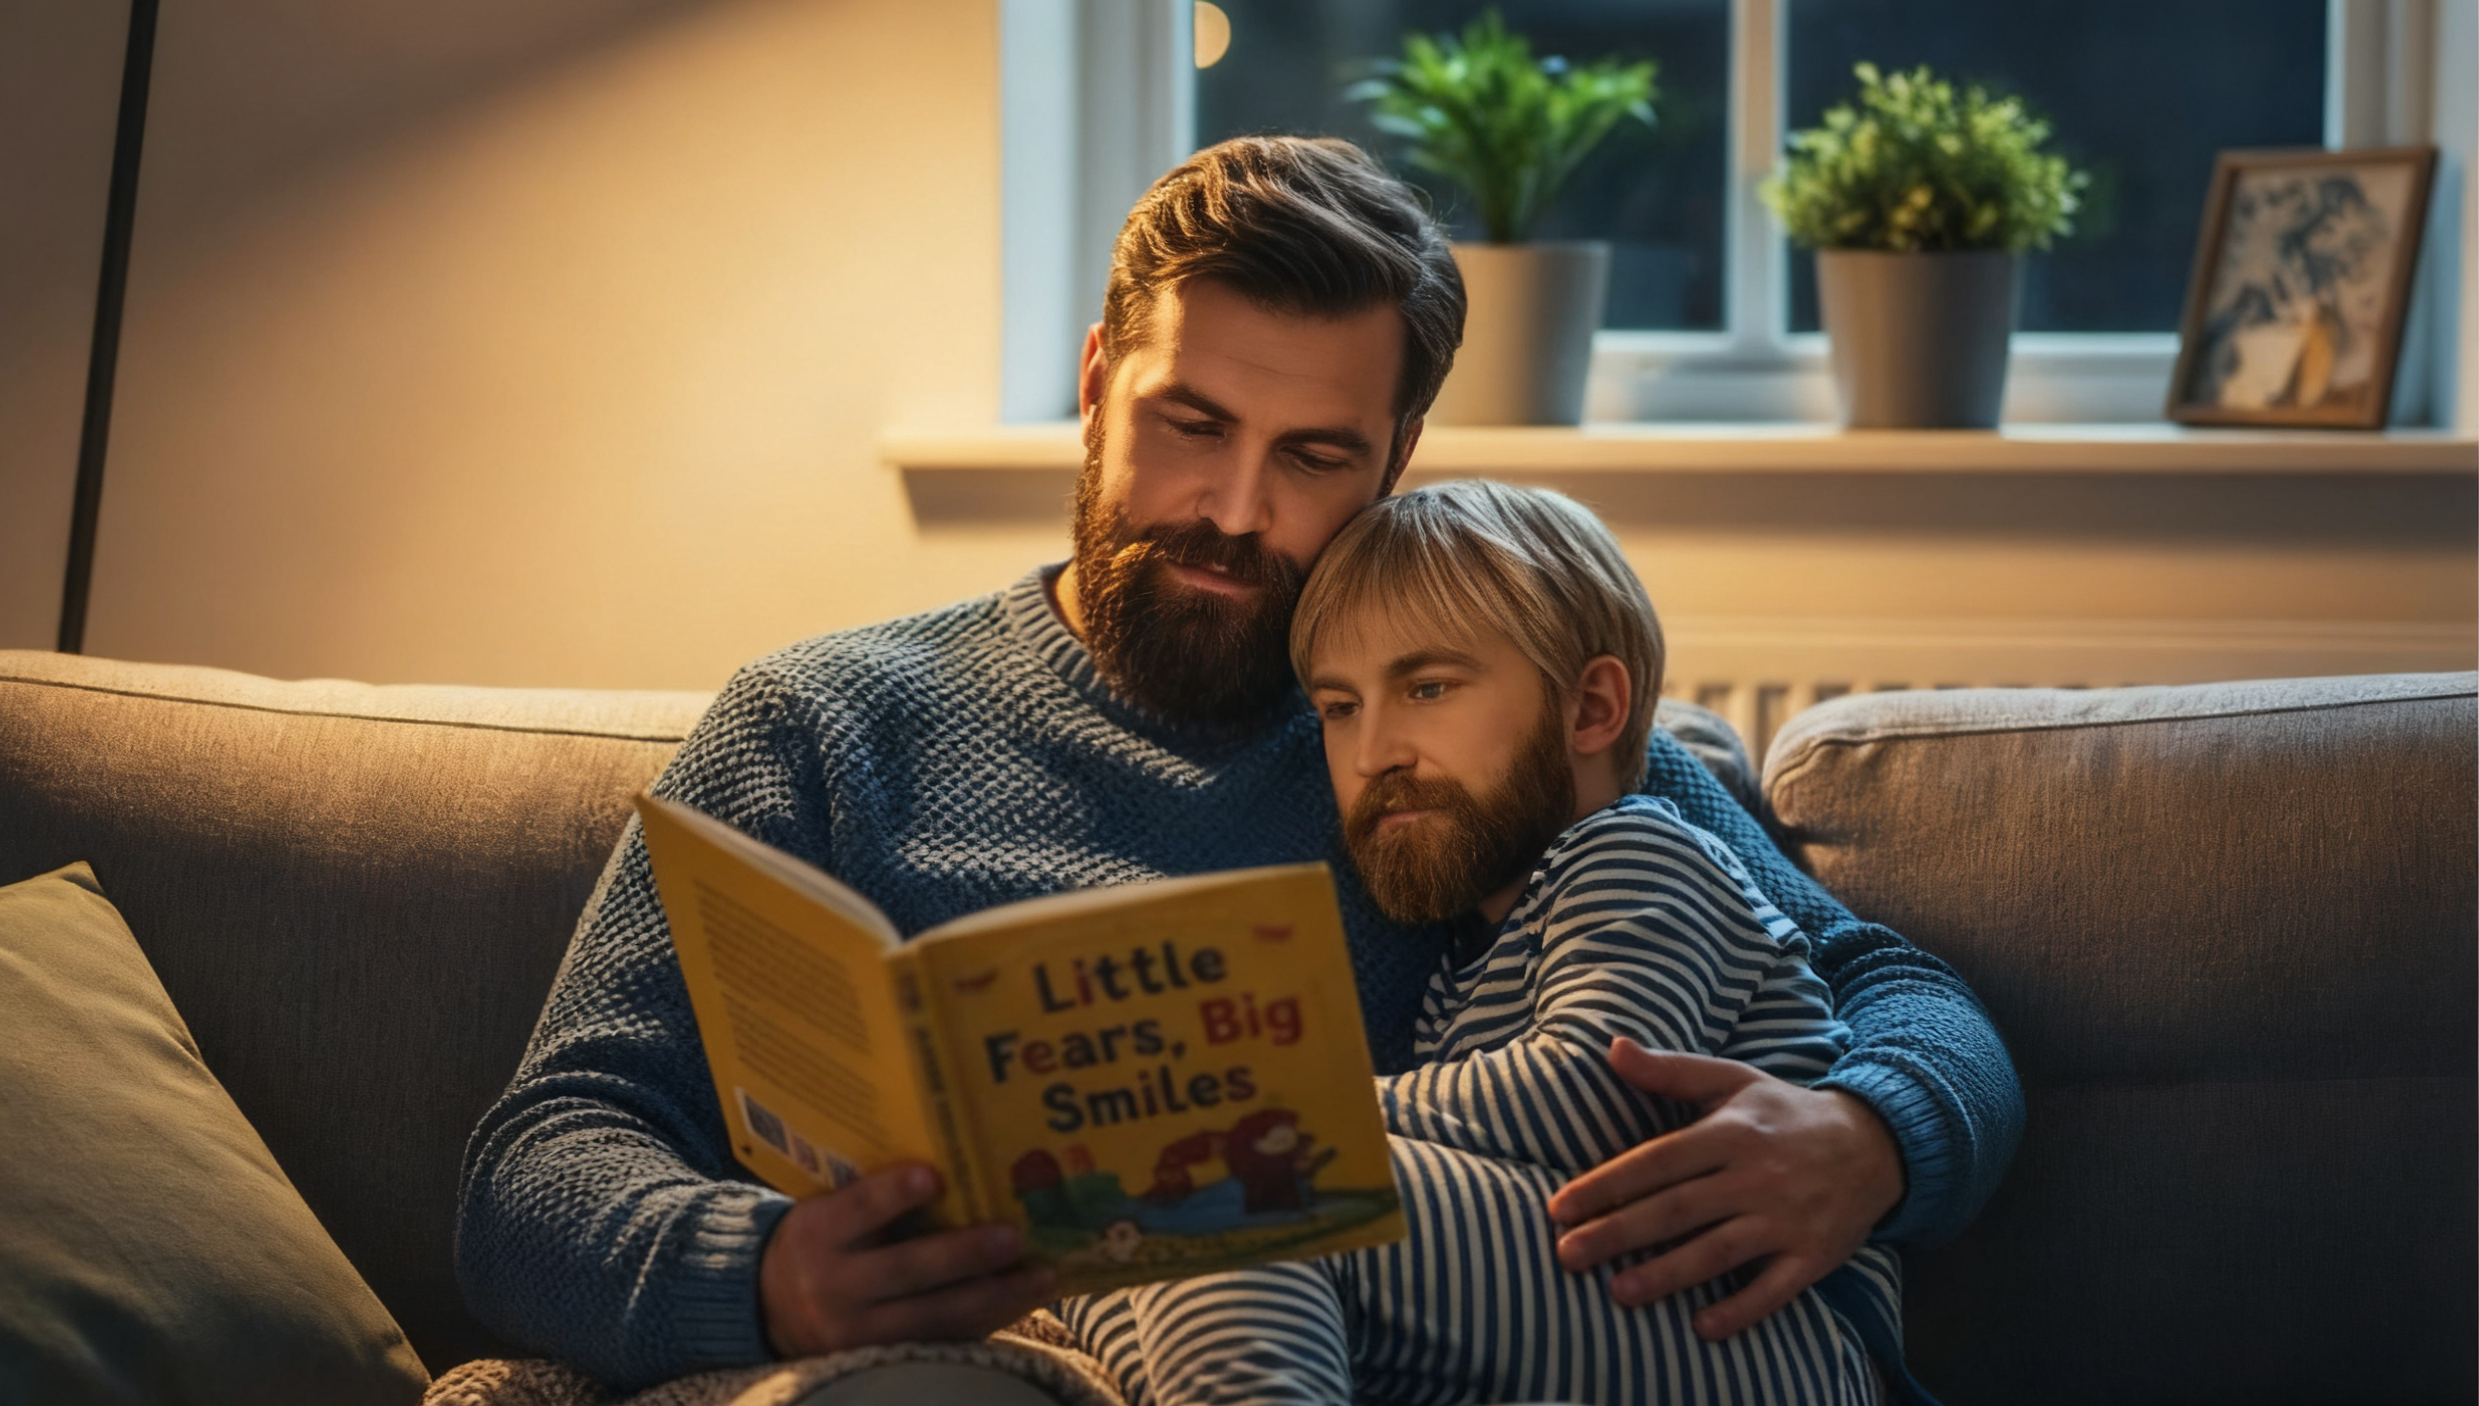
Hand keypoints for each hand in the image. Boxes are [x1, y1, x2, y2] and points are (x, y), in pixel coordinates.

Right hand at [759, 1162, 1055, 1356]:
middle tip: (1013, 1235)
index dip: (892, 1195)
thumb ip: (870, 1196)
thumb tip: (951, 1157)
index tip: (933, 1175)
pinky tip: (1022, 1301)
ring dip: (994, 1296)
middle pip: (905, 1271)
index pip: (856, 1211)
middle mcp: (834, 1287)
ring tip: (1042, 1275)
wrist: (767, 1307)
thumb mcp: (825, 1211)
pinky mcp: (882, 1357)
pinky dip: (987, 1321)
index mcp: (817, 1234)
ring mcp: (858, 1332)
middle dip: (964, 1255)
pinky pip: (943, 1340)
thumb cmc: (820, 1240)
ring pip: (934, 1316)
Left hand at [1548, 1039, 1903, 1339]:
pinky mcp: (1814, 1255)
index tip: (1559, 1207)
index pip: (1657, 1162)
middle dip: (1618, 1233)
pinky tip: (1704, 1328)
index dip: (1607, 1184)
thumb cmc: (1785, 1113)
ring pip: (1719, 1251)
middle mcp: (1756, 1176)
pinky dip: (1742, 1310)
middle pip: (1678, 1209)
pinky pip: (1775, 1289)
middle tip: (1567, 1255)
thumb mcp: (1731, 1080)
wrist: (1875, 1144)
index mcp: (1730, 1133)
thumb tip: (1610, 1046)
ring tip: (1618, 1292)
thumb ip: (1670, 1071)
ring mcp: (1787, 1218)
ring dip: (1667, 1274)